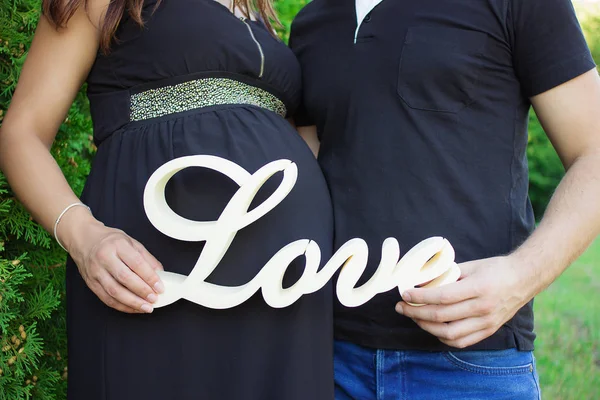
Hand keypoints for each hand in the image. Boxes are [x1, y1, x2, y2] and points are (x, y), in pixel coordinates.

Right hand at [60, 209, 164, 313]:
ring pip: (114, 291)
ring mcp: (95, 271)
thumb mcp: (131, 242)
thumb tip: (161, 274)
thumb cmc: (110, 240)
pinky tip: (133, 308)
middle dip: (142, 291)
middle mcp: (104, 258)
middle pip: (125, 278)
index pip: (136, 263)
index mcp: (117, 245)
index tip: (160, 287)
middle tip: (154, 299)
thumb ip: (146, 258)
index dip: (149, 277)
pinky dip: (121, 306)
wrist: (84, 239)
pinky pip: (106, 298)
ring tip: (146, 307)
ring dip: (132, 302)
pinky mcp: (91, 283)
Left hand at [395, 255, 534, 347]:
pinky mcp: (489, 331)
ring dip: (426, 327)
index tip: (405, 294)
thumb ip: (448, 275)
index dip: (420, 297)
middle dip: (416, 312)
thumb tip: (423, 281)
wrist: (524, 279)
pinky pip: (462, 341)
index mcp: (478, 288)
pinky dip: (443, 337)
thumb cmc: (496, 269)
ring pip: (449, 333)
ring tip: (414, 317)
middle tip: (401, 307)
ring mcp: (487, 322)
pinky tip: (433, 328)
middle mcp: (482, 308)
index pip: (442, 297)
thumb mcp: (471, 266)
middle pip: (442, 316)